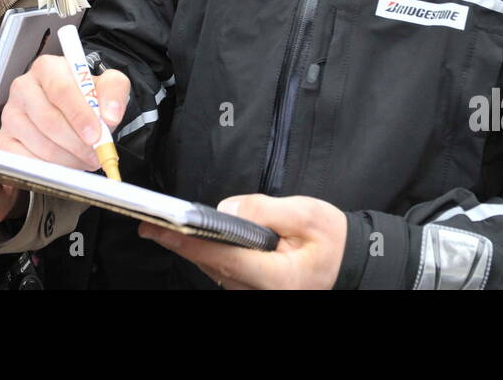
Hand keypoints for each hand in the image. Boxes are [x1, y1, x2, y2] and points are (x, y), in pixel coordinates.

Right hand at [0, 53, 129, 170]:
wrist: (74, 111)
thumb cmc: (86, 97)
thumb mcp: (108, 85)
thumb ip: (114, 92)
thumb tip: (109, 116)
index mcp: (47, 68)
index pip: (61, 90)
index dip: (80, 115)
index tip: (96, 135)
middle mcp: (23, 88)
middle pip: (49, 120)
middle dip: (77, 143)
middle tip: (96, 154)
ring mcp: (11, 115)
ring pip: (40, 144)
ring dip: (68, 158)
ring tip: (84, 158)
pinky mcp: (4, 140)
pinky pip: (26, 161)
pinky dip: (50, 168)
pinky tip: (65, 162)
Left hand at [139, 195, 346, 289]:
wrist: (351, 263)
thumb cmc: (333, 240)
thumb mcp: (308, 215)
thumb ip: (265, 210)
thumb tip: (225, 209)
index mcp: (276, 277)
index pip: (222, 256)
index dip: (188, 241)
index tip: (158, 228)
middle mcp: (260, 292)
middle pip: (212, 265)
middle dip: (182, 243)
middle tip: (150, 223)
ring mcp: (255, 293)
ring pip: (215, 269)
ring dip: (193, 248)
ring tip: (166, 227)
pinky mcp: (252, 288)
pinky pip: (224, 270)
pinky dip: (209, 254)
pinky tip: (197, 239)